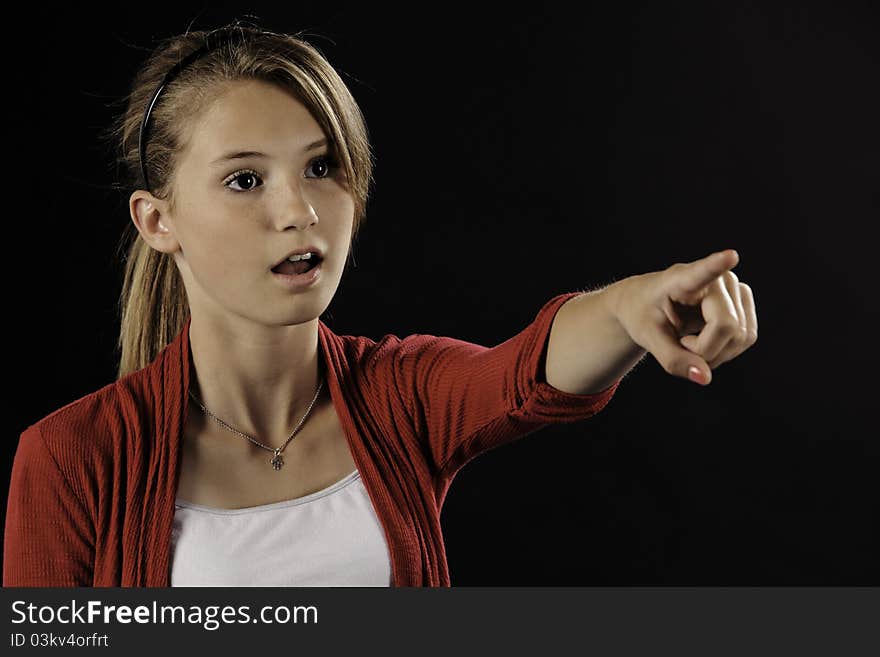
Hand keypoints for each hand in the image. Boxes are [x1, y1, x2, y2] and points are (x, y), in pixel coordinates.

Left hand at [611, 250, 757, 384]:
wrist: (645, 303)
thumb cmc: (642, 314)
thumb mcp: (647, 338)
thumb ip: (673, 359)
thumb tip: (705, 378)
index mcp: (679, 279)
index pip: (701, 272)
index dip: (717, 265)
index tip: (730, 256)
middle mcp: (715, 277)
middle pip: (727, 326)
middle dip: (706, 350)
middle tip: (679, 345)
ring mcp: (734, 286)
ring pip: (742, 335)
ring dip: (717, 353)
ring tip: (690, 342)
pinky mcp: (744, 299)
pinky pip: (747, 337)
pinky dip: (726, 350)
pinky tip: (705, 341)